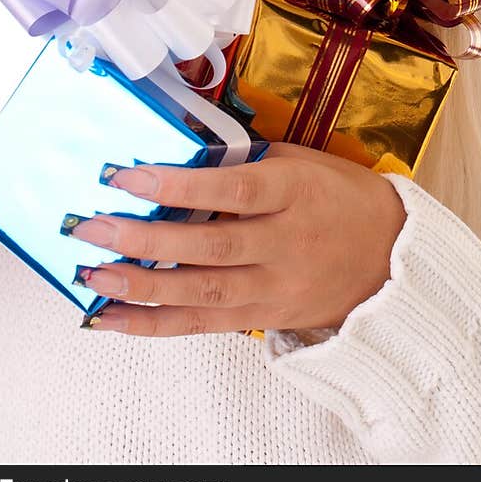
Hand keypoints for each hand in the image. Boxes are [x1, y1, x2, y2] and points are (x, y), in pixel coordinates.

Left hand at [67, 142, 407, 335]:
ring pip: (202, 294)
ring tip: (92, 275)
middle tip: (90, 228)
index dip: (178, 186)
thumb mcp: (301, 162)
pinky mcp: (264, 317)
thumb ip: (245, 162)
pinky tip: (112, 317)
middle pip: (209, 247)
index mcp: (294, 192)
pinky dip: (154, 325)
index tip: (128, 177)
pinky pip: (202, 326)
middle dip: (144, 239)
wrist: (390, 256)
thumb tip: (179, 155)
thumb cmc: (337, 196)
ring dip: (141, 287)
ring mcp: (274, 286)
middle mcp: (285, 243)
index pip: (231, 190)